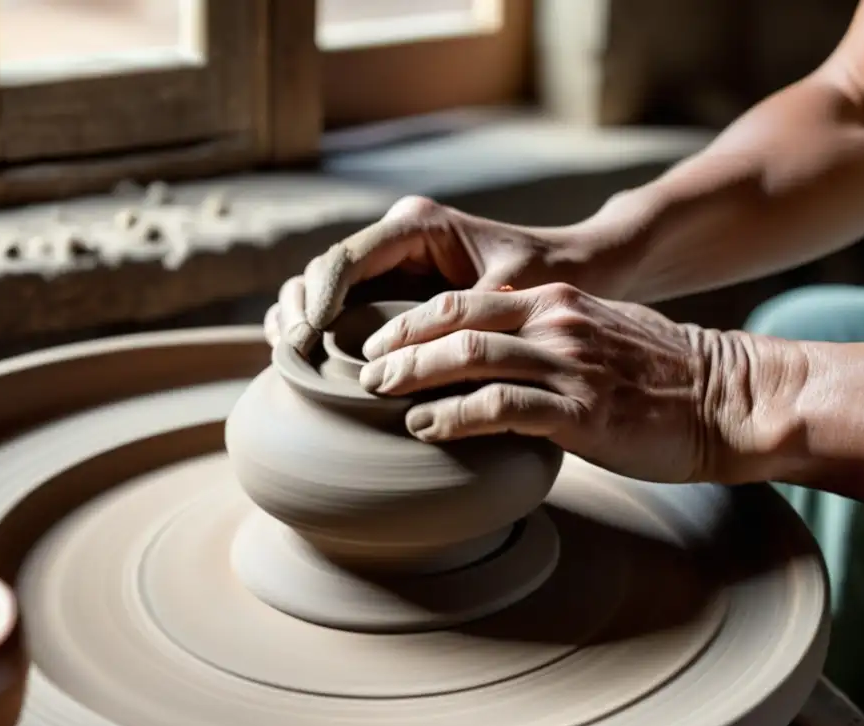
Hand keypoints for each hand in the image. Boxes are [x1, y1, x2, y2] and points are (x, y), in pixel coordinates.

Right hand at [265, 196, 592, 354]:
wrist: (575, 271)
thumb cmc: (548, 275)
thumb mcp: (508, 295)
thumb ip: (461, 321)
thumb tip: (415, 361)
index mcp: (417, 226)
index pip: (348, 256)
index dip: (320, 296)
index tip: (307, 335)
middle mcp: (395, 239)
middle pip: (324, 268)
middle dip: (301, 306)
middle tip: (292, 351)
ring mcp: (390, 266)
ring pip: (324, 285)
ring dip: (300, 316)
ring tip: (288, 355)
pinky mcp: (393, 293)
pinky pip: (344, 307)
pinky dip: (319, 329)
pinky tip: (304, 358)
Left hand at [355, 283, 730, 483]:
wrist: (729, 399)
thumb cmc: (665, 375)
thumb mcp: (602, 334)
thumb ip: (552, 337)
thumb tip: (506, 361)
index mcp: (555, 302)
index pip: (464, 301)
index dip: (412, 322)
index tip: (381, 345)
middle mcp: (555, 322)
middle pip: (453, 322)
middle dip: (399, 346)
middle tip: (363, 370)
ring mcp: (568, 364)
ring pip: (468, 357)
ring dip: (413, 377)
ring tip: (379, 395)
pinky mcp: (581, 411)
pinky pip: (501, 407)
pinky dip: (453, 417)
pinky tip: (425, 428)